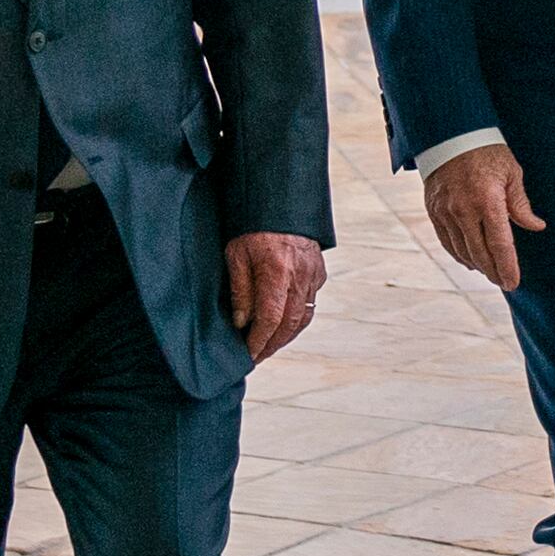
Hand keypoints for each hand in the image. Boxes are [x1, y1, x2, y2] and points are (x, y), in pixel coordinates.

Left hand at [226, 232, 327, 364]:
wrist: (281, 199)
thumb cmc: (253, 223)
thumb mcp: (236, 254)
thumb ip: (241, 290)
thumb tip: (242, 323)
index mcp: (278, 272)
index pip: (270, 320)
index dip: (259, 342)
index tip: (248, 355)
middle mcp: (300, 276)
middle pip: (289, 325)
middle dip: (272, 345)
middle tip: (257, 356)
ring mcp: (313, 274)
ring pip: (304, 316)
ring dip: (286, 335)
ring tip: (269, 344)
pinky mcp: (318, 270)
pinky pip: (311, 301)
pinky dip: (297, 317)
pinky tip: (284, 322)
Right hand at [425, 143, 548, 291]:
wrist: (450, 133)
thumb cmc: (486, 150)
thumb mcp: (511, 173)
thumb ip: (521, 204)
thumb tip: (536, 226)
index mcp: (488, 202)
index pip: (500, 245)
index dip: (507, 267)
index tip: (513, 282)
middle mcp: (464, 211)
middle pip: (480, 254)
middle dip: (494, 272)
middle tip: (504, 282)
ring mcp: (446, 212)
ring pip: (462, 251)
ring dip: (477, 265)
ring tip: (490, 272)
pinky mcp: (434, 211)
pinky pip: (446, 241)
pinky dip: (458, 254)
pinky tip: (469, 260)